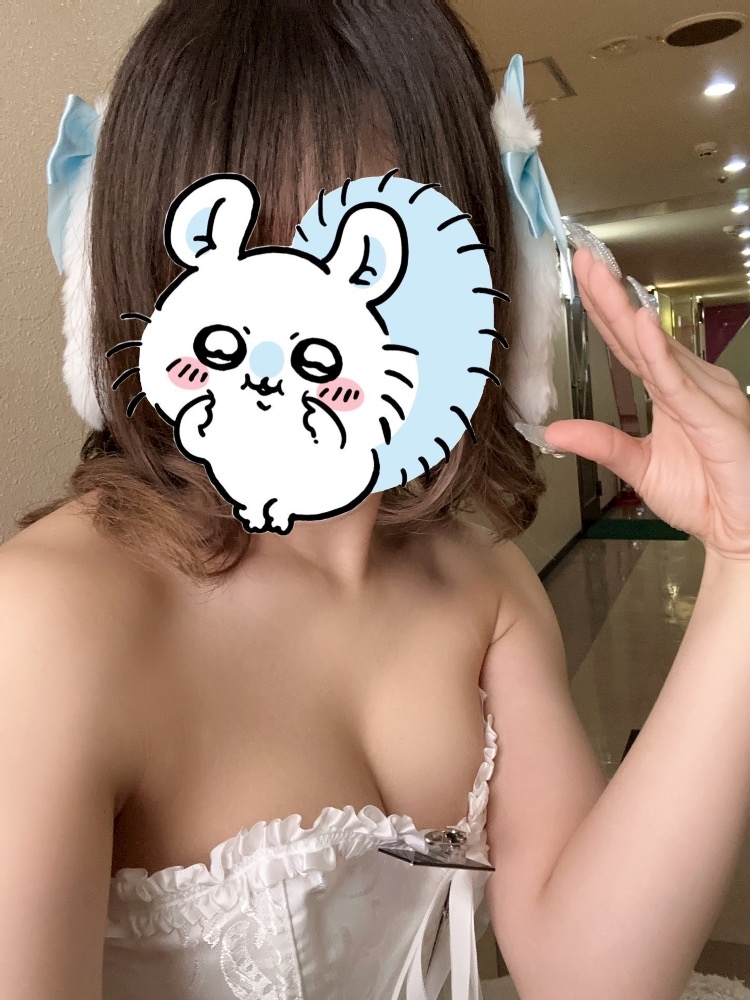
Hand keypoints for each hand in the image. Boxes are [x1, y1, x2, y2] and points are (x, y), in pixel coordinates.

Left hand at [542, 246, 749, 561]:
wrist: (744, 530)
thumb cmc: (706, 495)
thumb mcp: (638, 467)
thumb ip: (601, 444)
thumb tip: (555, 429)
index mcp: (671, 391)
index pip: (629, 344)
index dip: (604, 311)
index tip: (580, 277)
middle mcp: (690, 383)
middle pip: (639, 334)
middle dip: (608, 294)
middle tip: (582, 258)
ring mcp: (706, 395)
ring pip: (657, 347)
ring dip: (626, 311)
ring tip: (599, 277)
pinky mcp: (715, 417)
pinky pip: (679, 381)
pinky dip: (658, 352)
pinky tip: (640, 324)